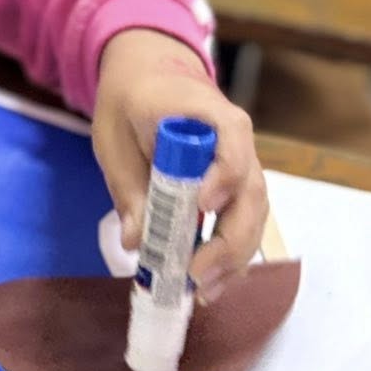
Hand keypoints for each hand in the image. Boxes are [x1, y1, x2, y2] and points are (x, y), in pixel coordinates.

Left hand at [92, 29, 267, 301]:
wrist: (148, 78)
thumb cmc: (132, 102)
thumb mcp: (116, 138)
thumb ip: (129, 187)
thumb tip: (137, 242)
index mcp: (209, 114)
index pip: (232, 143)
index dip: (224, 176)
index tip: (203, 206)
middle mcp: (237, 141)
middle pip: (252, 192)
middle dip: (230, 239)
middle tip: (197, 274)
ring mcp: (242, 166)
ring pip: (254, 214)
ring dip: (234, 257)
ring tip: (204, 292)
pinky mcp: (235, 189)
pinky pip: (243, 222)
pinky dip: (230, 255)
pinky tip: (210, 283)